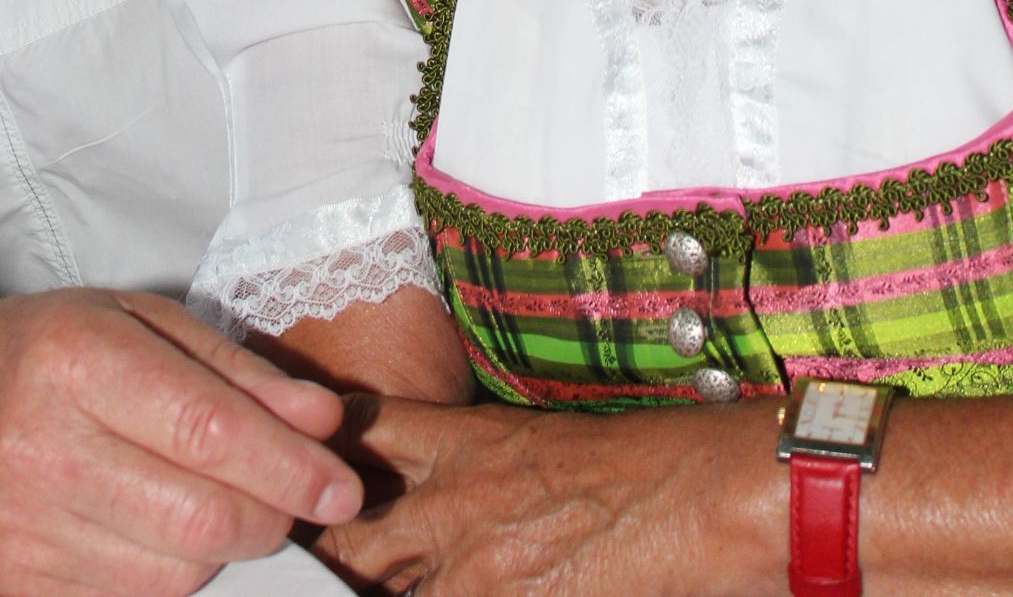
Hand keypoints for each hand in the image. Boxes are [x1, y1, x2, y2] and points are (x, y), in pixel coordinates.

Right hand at [0, 285, 363, 596]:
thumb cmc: (39, 355)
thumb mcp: (133, 322)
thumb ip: (234, 371)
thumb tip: (323, 423)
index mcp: (74, 361)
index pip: (208, 431)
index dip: (289, 467)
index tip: (341, 485)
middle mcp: (40, 450)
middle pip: (199, 519)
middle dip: (269, 517)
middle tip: (290, 501)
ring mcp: (18, 536)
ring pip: (172, 578)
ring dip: (219, 554)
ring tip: (208, 508)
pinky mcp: (9, 595)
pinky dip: (165, 583)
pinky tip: (156, 540)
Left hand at [316, 394, 774, 596]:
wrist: (707, 494)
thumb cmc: (649, 463)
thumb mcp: (544, 444)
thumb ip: (483, 471)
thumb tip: (450, 505)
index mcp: (465, 440)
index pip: (363, 432)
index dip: (325, 456)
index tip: (305, 478)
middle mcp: (453, 499)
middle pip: (345, 527)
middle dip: (325, 552)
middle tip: (309, 564)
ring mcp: (473, 565)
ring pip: (376, 586)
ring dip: (374, 587)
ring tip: (352, 586)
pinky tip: (448, 596)